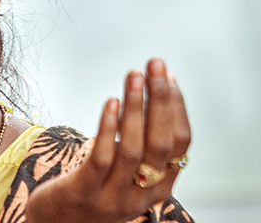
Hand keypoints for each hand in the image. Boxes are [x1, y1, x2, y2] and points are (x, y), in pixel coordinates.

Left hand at [26, 58, 191, 222]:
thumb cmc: (92, 191)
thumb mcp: (124, 175)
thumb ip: (139, 149)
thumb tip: (150, 100)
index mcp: (158, 188)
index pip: (179, 145)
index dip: (177, 108)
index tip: (170, 77)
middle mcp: (140, 196)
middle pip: (160, 143)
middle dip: (160, 100)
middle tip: (156, 65)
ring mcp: (112, 196)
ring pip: (132, 148)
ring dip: (135, 107)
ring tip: (134, 75)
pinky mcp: (83, 192)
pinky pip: (101, 157)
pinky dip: (108, 127)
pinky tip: (110, 102)